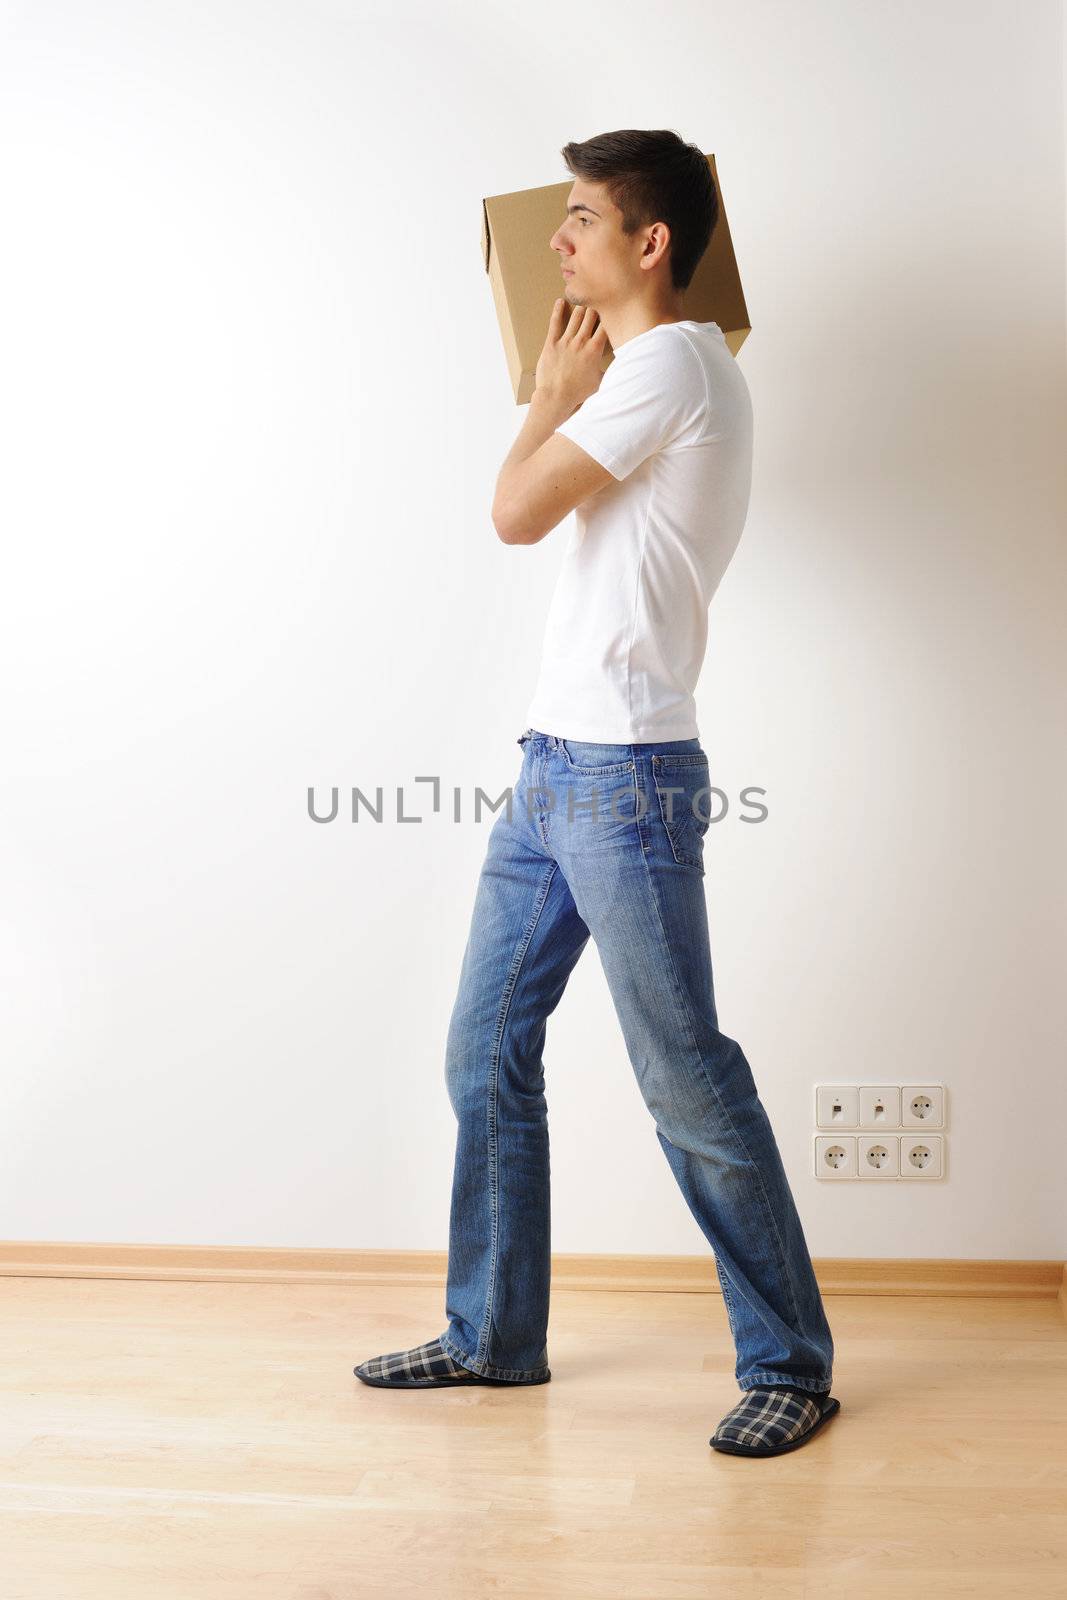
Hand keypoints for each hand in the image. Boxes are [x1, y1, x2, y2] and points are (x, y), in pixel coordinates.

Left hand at [534, 299, 608, 414]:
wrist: (556, 397)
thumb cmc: (578, 393)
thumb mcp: (600, 382)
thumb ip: (610, 372)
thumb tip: (623, 370)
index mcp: (595, 349)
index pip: (606, 326)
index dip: (610, 315)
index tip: (612, 307)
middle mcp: (581, 341)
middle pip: (591, 316)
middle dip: (596, 305)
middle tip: (598, 296)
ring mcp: (565, 341)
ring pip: (576, 316)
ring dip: (581, 306)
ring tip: (583, 296)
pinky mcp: (551, 343)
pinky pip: (554, 323)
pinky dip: (557, 310)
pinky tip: (560, 301)